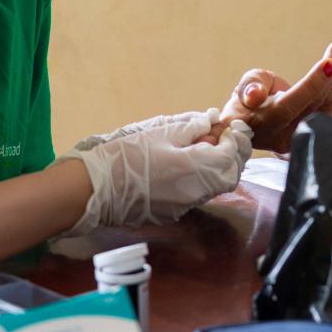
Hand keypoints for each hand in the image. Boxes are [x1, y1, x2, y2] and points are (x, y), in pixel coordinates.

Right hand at [55, 109, 253, 232]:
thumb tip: (211, 119)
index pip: (231, 155)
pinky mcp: (173, 213)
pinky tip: (190, 166)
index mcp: (195, 168)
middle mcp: (196, 191)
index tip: (230, 127)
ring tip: (208, 149)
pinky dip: (203, 180)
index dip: (236, 140)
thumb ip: (190, 126)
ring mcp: (185, 205)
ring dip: (220, 168)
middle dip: (234, 156)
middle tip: (226, 138)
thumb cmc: (124, 156)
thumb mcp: (159, 132)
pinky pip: (199, 195)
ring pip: (216, 187)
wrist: (95, 189)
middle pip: (230, 175)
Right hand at [219, 41, 331, 152]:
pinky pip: (328, 107)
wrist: (255, 124)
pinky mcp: (312, 133)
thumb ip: (250, 86)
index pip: (287, 107)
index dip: (309, 87)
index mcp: (260, 124)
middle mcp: (282, 137)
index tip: (328, 64)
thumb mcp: (243, 88)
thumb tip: (254, 95)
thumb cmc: (246, 102)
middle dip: (328, 75)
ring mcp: (300, 138)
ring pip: (324, 107)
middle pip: (311, 106)